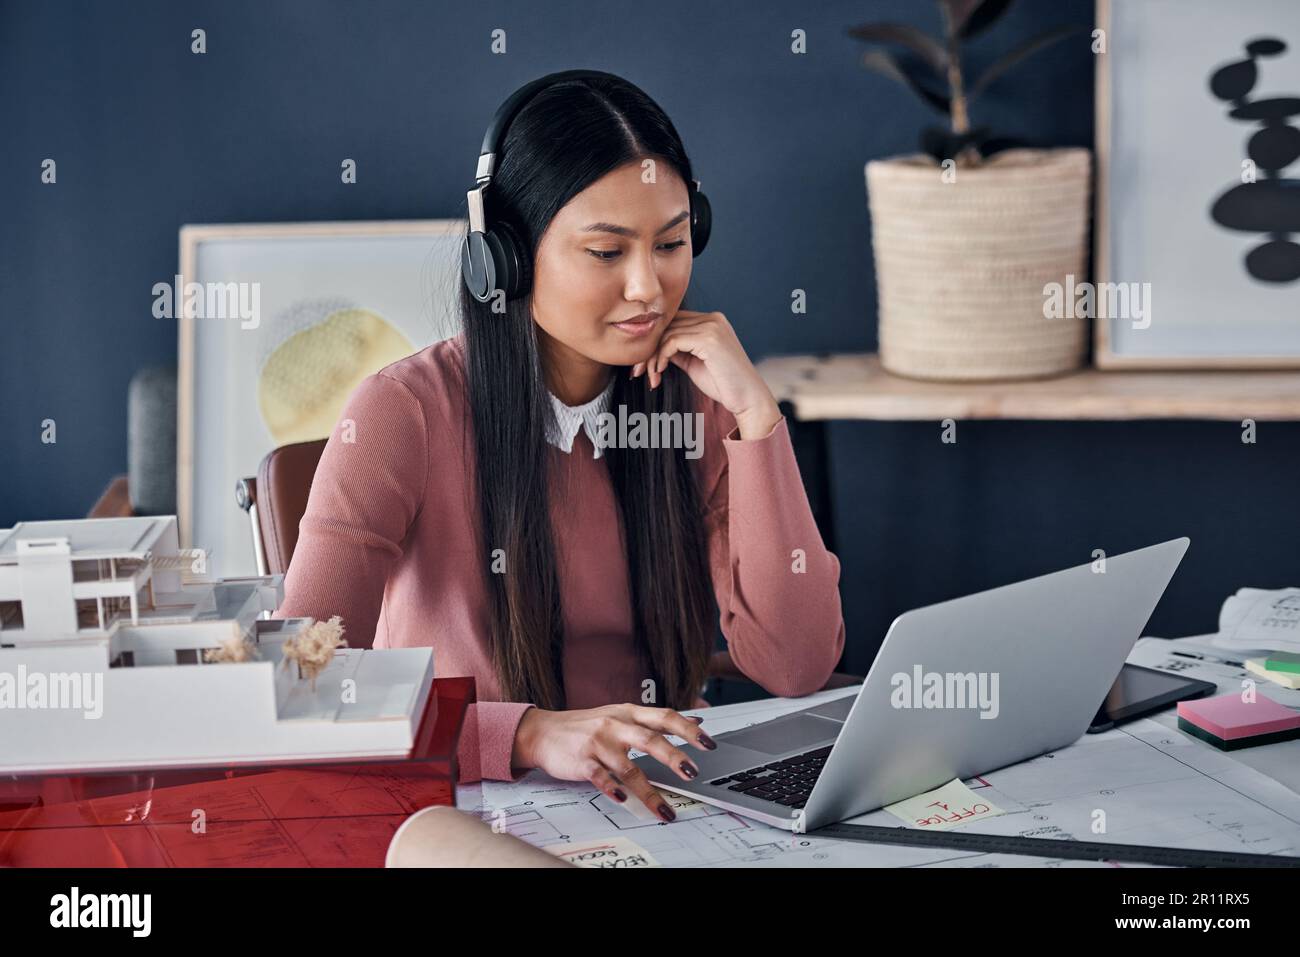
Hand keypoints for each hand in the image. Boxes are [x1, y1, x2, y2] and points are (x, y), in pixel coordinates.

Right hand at [511, 704, 717, 822]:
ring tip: (665, 810)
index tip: (708, 743)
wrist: (544, 731)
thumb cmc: (586, 725)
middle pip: (649, 740)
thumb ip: (656, 720)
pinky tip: (624, 800)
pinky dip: (612, 789)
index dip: (688, 730)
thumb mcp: (622, 714)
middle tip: (692, 773)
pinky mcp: (582, 762)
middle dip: (673, 756)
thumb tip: (695, 721)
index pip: (664, 717)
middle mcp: (615, 726)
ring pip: (628, 768)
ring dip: (649, 791)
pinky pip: (600, 777)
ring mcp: (598, 743)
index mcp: (629, 713)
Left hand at [631, 310, 781, 439]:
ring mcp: (712, 326)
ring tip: (652, 377)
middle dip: (649, 349)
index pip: (673, 322)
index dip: (655, 341)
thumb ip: (679, 351)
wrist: (748, 399)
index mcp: (712, 321)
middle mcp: (713, 318)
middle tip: (638, 372)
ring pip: (666, 334)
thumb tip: (655, 348)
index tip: (643, 365)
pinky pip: (672, 342)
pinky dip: (661, 357)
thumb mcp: (695, 363)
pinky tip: (659, 371)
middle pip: (667, 325)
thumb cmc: (724, 385)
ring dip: (652, 357)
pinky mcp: (709, 338)